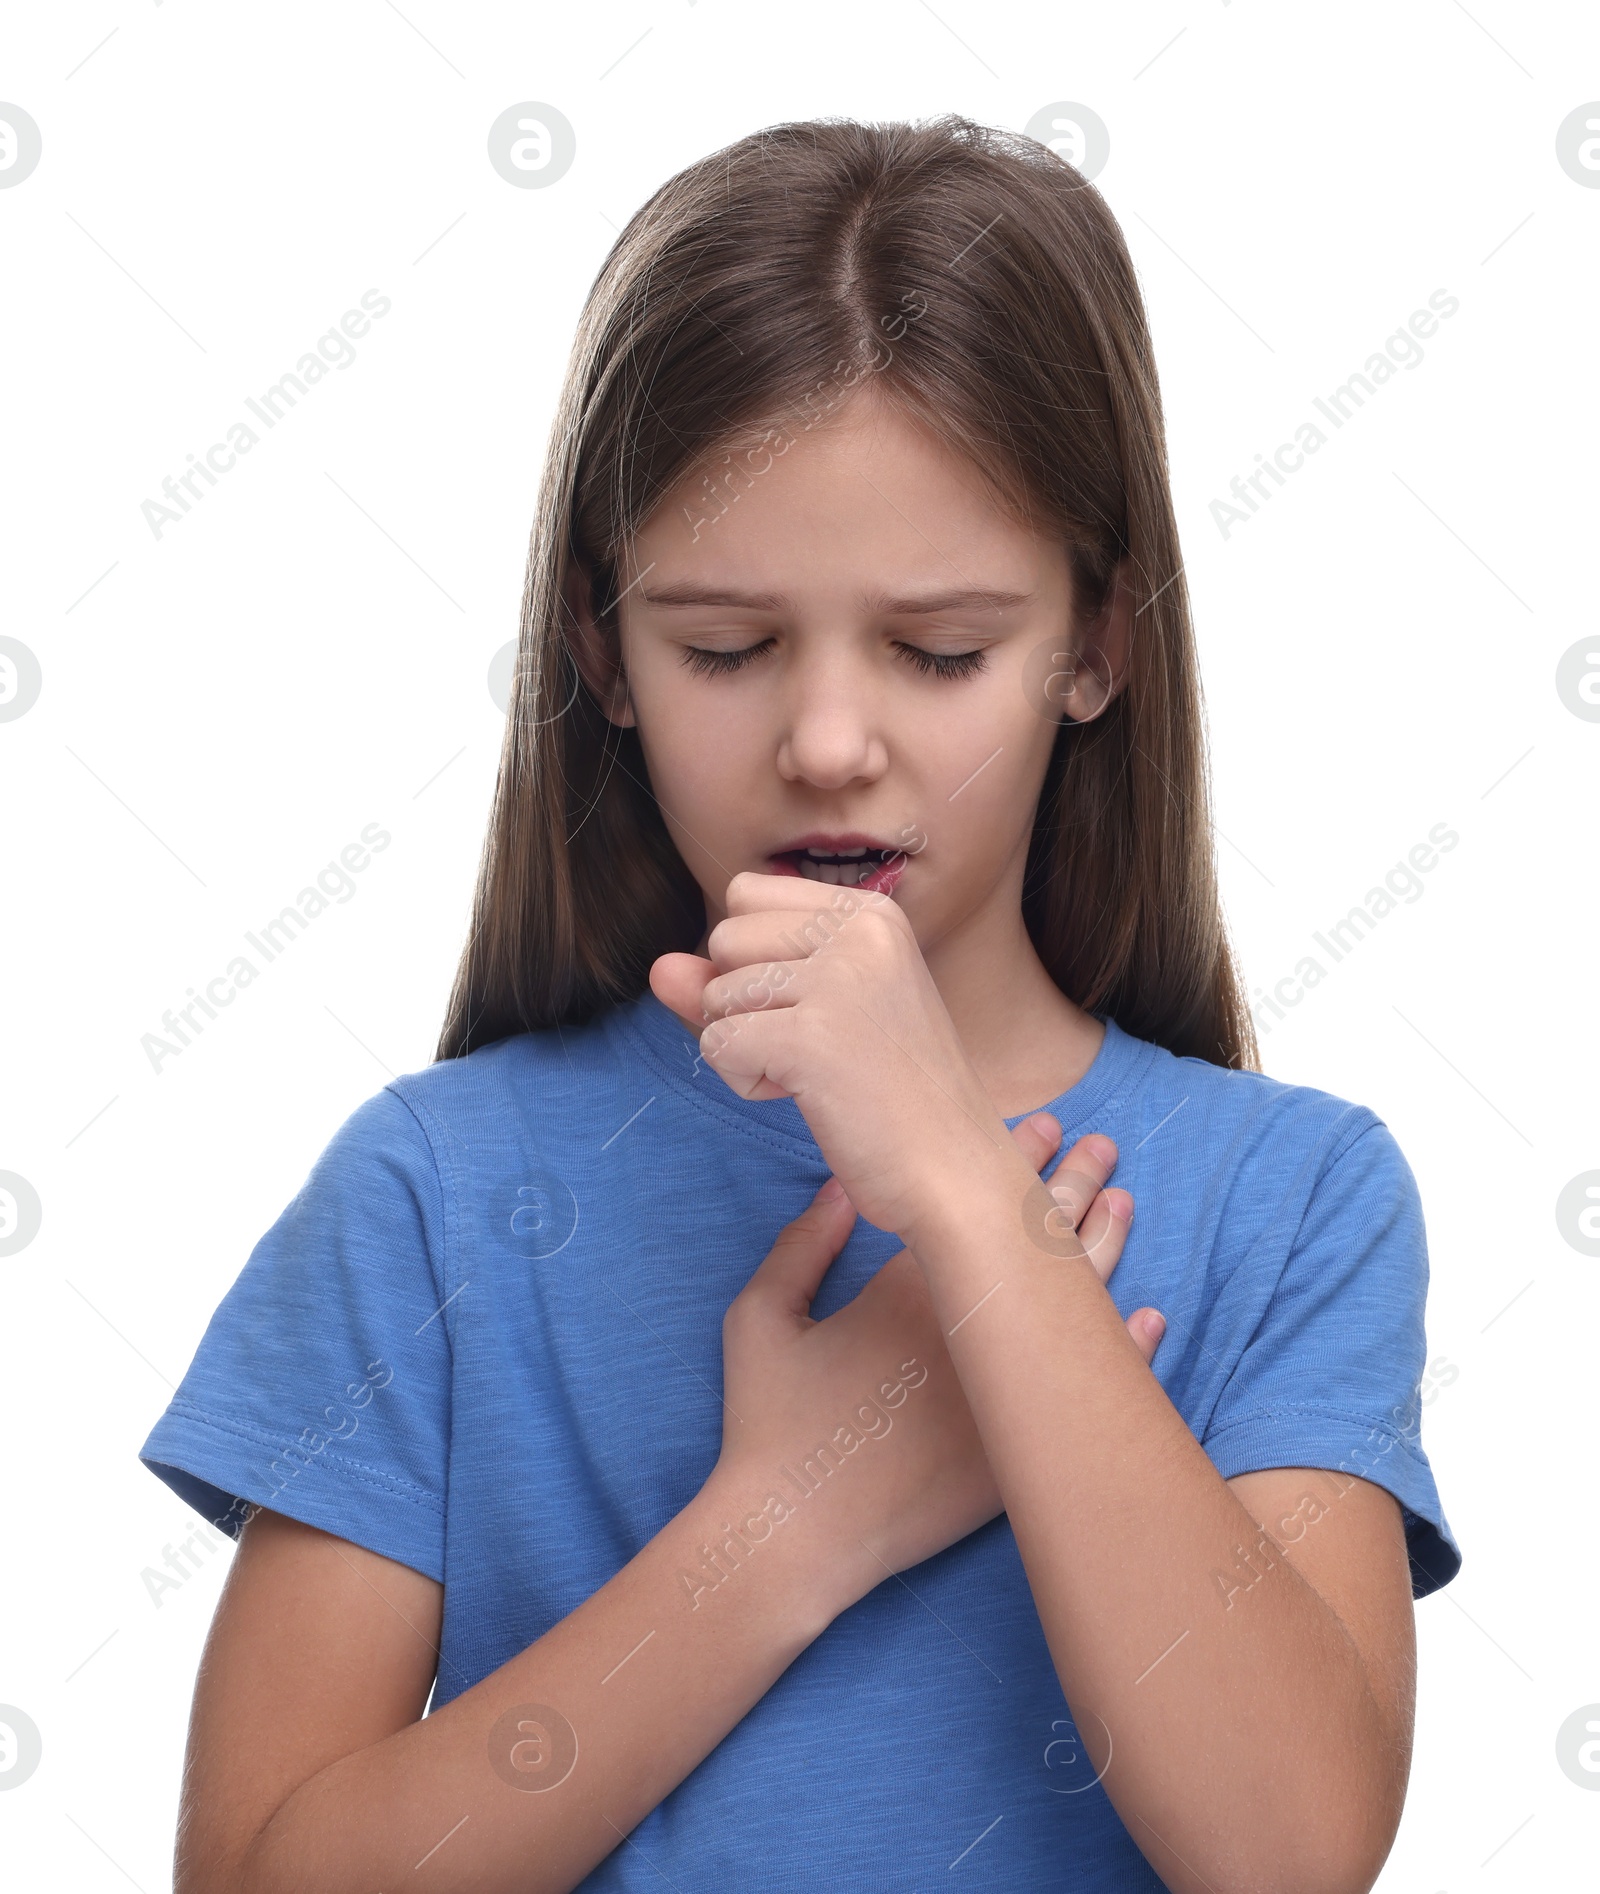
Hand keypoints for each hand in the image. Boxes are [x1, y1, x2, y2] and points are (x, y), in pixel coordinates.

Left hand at [652, 872, 1006, 1240]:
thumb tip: (659, 968)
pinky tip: (807, 1097)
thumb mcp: (814, 1015)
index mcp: (872, 912)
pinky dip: (747, 1083)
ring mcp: (839, 980)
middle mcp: (860, 930)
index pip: (745, 896)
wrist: (954, 1171)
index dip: (757, 962)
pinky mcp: (812, 1037)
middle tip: (821, 1048)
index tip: (819, 1010)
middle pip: (724, 938)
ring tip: (821, 1075)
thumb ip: (734, 980)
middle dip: (747, 1004)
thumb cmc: (889, 1096)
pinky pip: (717, 1045)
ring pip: (715, 995)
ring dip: (749, 1048)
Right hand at [703, 1115, 1161, 1615]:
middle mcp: (966, 1331)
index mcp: (905, 1291)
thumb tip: (842, 1187)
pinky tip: (1148, 1317)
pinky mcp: (1017, 1453)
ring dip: (1104, 1246)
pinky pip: (1086, 1393)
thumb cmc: (767, 1424)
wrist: (792, 1536)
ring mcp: (1000, 1395)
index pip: (974, 1205)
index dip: (1015, 1158)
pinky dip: (1122, 1352)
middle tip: (1101, 1145)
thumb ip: (802, 1245)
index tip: (1042, 1124)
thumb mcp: (762, 1317)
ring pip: (1071, 1302)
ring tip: (1125, 1200)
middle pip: (1034, 1242)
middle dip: (1073, 1184)